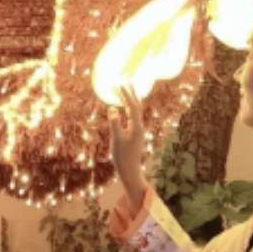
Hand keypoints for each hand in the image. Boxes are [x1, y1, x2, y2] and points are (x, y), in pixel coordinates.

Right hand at [109, 86, 147, 210]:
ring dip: (130, 99)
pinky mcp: (135, 134)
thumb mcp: (116, 140)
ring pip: (135, 110)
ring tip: (125, 89)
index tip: (119, 83)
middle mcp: (139, 126)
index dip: (125, 94)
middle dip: (131, 92)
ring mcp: (138, 130)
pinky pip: (132, 116)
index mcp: (136, 126)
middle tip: (125, 80)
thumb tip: (112, 109)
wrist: (130, 171)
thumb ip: (115, 123)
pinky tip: (123, 107)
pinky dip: (128, 107)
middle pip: (136, 105)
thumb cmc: (122, 157)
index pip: (132, 106)